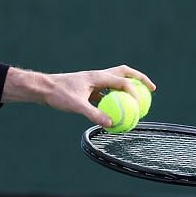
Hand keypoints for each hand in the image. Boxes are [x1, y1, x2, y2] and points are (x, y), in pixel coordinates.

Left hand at [2, 66, 154, 127]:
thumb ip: (94, 114)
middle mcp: (98, 75)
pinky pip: (107, 92)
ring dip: (129, 87)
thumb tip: (111, 124)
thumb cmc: (58, 94)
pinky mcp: (89, 88)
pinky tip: (118, 110)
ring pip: (117, 81)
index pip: (122, 81)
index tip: (140, 104)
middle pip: (125, 73)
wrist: (43, 88)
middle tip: (152, 89)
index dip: (135, 91)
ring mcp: (94, 81)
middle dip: (140, 80)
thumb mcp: (76, 106)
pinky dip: (116, 98)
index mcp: (98, 76)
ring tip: (140, 99)